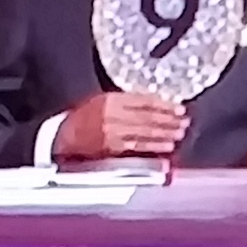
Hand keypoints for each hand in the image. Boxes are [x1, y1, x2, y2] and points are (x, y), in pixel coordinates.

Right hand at [56, 89, 184, 160]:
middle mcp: (112, 114)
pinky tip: (166, 147)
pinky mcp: (111, 147)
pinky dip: (153, 146)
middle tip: (184, 121)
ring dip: (164, 133)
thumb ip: (125, 102)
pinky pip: (137, 146)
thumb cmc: (82, 118)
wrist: (62, 136)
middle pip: (147, 116)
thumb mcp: (101, 101)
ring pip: (144, 132)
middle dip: (168, 120)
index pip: (143, 100)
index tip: (178, 107)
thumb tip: (152, 106)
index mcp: (111, 99)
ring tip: (179, 133)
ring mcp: (112, 131)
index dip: (163, 104)